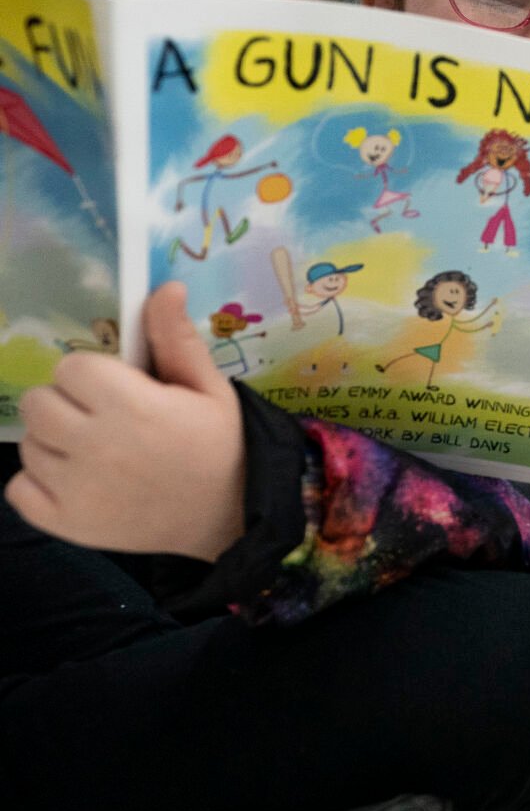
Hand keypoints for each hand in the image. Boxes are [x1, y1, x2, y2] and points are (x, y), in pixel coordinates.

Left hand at [6, 283, 246, 560]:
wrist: (228, 517)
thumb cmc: (219, 446)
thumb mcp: (210, 389)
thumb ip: (177, 340)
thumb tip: (166, 287)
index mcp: (134, 408)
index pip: (71, 368)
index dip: (94, 375)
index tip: (121, 391)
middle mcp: (97, 448)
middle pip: (39, 402)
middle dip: (68, 405)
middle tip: (106, 422)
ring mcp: (76, 491)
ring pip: (28, 443)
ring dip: (55, 443)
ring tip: (97, 455)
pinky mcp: (63, 523)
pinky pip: (17, 488)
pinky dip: (39, 484)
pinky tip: (78, 483)